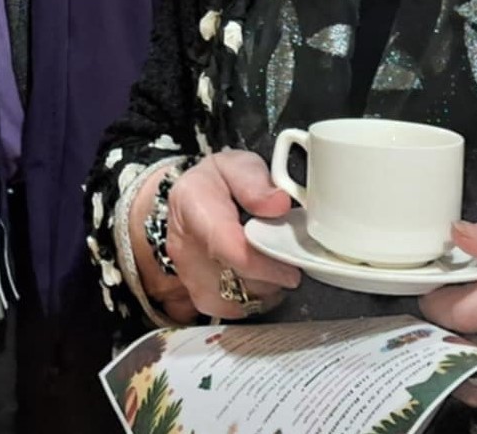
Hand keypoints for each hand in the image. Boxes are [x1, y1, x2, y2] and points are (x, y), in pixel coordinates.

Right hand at [151, 150, 299, 321]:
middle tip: (289, 259)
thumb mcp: (237, 165)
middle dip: (271, 276)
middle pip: (234, 279)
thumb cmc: (217, 183)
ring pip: (235, 301)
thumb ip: (256, 182)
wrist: (190, 200)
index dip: (264, 263)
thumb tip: (278, 204)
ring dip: (264, 290)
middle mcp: (184, 245)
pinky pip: (233, 311)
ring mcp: (187, 274)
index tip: (292, 266)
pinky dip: (254, 300)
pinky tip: (262, 280)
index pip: (226, 246)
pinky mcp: (197, 295)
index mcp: (192, 204)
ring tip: (274, 266)